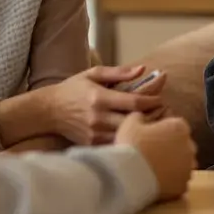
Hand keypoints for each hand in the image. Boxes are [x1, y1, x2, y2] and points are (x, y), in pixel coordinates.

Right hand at [47, 66, 164, 145]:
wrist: (48, 111)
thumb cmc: (73, 89)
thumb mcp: (93, 74)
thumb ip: (119, 72)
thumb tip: (142, 69)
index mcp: (100, 97)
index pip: (133, 101)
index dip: (152, 101)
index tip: (161, 99)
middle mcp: (99, 117)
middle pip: (134, 121)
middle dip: (152, 117)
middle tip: (164, 113)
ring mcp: (96, 133)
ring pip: (128, 135)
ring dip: (143, 130)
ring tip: (155, 124)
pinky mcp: (93, 144)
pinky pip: (117, 144)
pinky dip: (129, 139)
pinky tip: (137, 134)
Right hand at [116, 111, 195, 201]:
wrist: (130, 177)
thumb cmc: (131, 145)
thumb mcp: (130, 122)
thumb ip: (140, 116)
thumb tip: (143, 117)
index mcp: (179, 127)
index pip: (176, 126)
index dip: (163, 131)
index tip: (150, 136)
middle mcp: (190, 147)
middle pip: (182, 145)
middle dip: (171, 148)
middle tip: (151, 153)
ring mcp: (188, 168)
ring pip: (182, 165)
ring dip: (172, 165)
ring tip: (153, 169)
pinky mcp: (183, 186)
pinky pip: (178, 181)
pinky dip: (170, 181)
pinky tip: (156, 181)